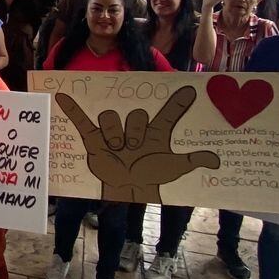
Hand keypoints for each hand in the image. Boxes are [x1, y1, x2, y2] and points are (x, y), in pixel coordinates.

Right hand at [56, 86, 218, 204]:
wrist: (127, 188)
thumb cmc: (151, 176)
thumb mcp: (173, 168)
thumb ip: (192, 160)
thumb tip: (216, 161)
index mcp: (155, 131)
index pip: (168, 114)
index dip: (179, 103)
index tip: (190, 91)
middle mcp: (134, 126)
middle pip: (134, 115)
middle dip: (135, 131)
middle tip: (134, 148)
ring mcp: (113, 131)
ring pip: (111, 118)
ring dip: (114, 134)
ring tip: (117, 151)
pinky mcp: (95, 139)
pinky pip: (82, 120)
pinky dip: (72, 109)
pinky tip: (62, 96)